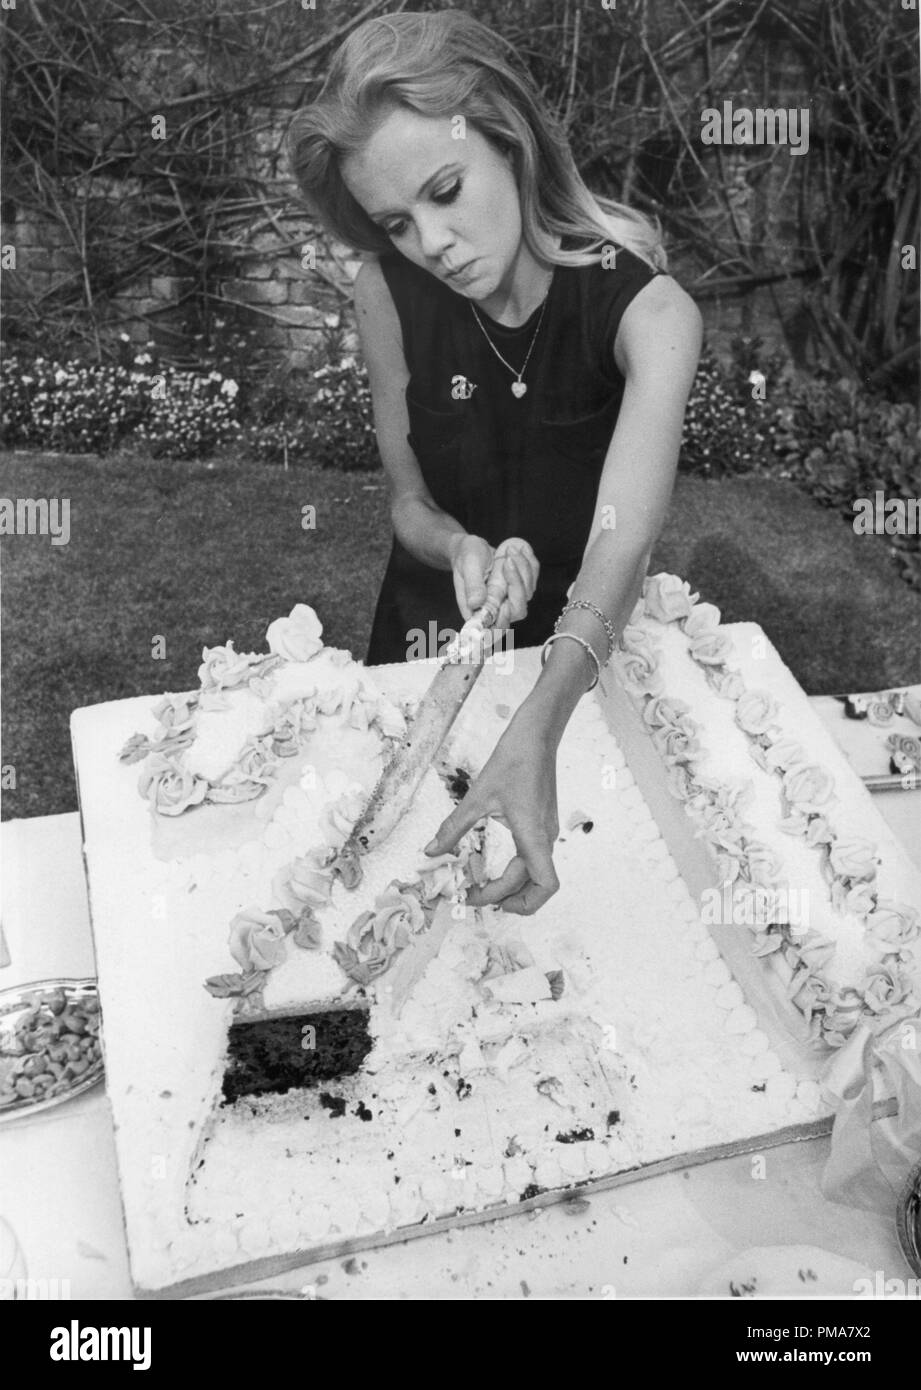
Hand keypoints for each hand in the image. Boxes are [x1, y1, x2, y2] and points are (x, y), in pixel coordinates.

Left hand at [423, 698, 559, 914]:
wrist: (537, 736)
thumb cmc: (512, 761)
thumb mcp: (478, 797)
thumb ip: (453, 828)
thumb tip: (431, 852)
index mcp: (534, 836)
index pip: (543, 886)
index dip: (515, 903)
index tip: (480, 897)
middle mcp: (545, 839)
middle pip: (537, 886)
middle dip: (506, 899)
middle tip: (473, 897)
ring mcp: (546, 832)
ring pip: (536, 874)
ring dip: (513, 887)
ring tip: (482, 887)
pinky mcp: (542, 823)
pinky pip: (533, 858)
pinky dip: (515, 870)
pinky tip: (493, 864)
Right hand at [450, 535, 539, 629]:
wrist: (472, 547)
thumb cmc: (466, 557)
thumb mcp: (467, 566)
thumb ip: (472, 585)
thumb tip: (476, 604)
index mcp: (478, 610)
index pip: (496, 627)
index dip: (504, 620)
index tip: (505, 603)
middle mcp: (496, 609)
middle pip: (518, 610)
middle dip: (517, 584)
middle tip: (507, 561)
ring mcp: (510, 599)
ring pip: (528, 593)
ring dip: (523, 569)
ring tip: (509, 550)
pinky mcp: (520, 588)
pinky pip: (533, 579)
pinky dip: (529, 563)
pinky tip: (519, 550)